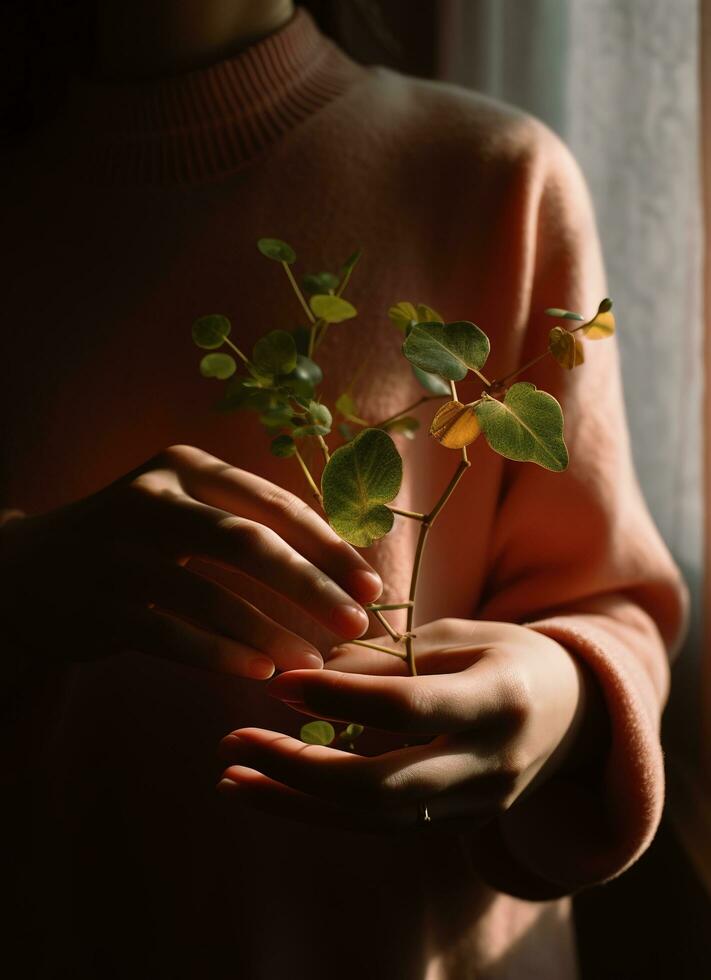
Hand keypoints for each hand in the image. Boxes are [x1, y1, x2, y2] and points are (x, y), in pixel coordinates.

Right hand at [0, 445, 381, 678]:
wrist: (31, 572)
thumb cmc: (136, 542)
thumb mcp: (186, 510)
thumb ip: (249, 524)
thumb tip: (341, 564)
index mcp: (185, 466)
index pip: (273, 503)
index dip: (328, 546)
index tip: (371, 585)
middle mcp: (150, 499)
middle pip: (248, 544)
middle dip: (311, 588)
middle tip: (356, 627)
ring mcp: (117, 552)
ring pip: (210, 595)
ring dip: (272, 633)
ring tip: (315, 664)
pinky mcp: (96, 604)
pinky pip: (170, 635)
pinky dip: (220, 655)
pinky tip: (260, 673)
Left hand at [217, 618, 606, 830]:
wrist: (575, 719)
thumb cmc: (510, 659)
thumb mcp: (461, 637)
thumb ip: (392, 657)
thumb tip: (310, 673)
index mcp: (499, 701)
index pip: (409, 707)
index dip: (341, 695)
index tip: (281, 682)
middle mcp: (488, 765)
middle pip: (385, 787)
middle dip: (300, 769)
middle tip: (234, 741)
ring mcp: (473, 806)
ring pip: (374, 820)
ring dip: (295, 802)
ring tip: (230, 777)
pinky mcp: (454, 826)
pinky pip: (378, 826)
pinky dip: (318, 812)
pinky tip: (268, 791)